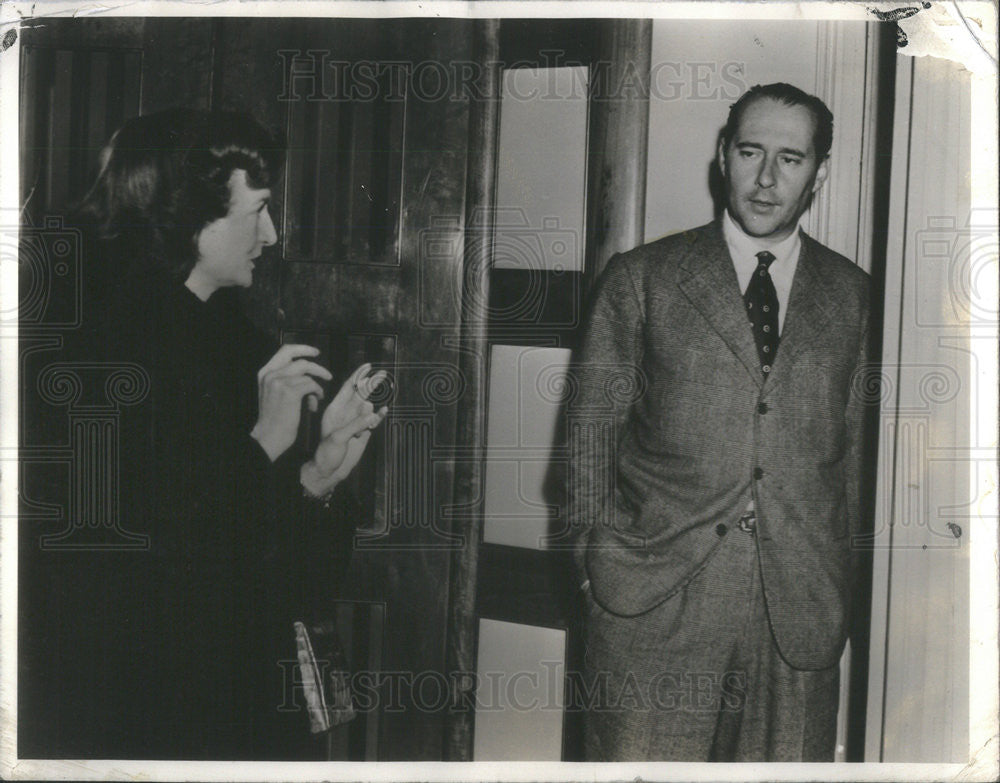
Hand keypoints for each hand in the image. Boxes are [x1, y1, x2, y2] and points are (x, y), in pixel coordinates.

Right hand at [250, 344, 332, 460]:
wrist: (268, 436)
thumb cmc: (274, 419)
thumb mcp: (274, 394)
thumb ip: (286, 381)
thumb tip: (308, 378)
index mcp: (265, 373)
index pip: (284, 351)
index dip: (302, 349)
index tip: (314, 353)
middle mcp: (270, 374)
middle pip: (299, 359)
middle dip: (316, 364)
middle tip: (327, 373)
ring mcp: (279, 382)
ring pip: (307, 373)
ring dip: (317, 384)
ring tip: (318, 396)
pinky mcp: (290, 392)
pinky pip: (311, 385)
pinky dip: (317, 393)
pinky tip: (314, 405)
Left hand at [302, 364, 387, 494]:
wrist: (330, 471)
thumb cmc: (326, 454)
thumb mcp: (338, 438)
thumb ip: (355, 424)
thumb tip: (372, 411)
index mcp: (335, 409)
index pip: (348, 388)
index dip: (358, 376)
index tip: (368, 365)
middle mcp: (346, 412)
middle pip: (361, 393)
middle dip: (371, 383)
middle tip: (382, 374)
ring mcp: (356, 421)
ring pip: (368, 406)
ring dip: (372, 408)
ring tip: (371, 414)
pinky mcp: (364, 431)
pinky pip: (374, 419)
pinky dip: (379, 415)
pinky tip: (384, 410)